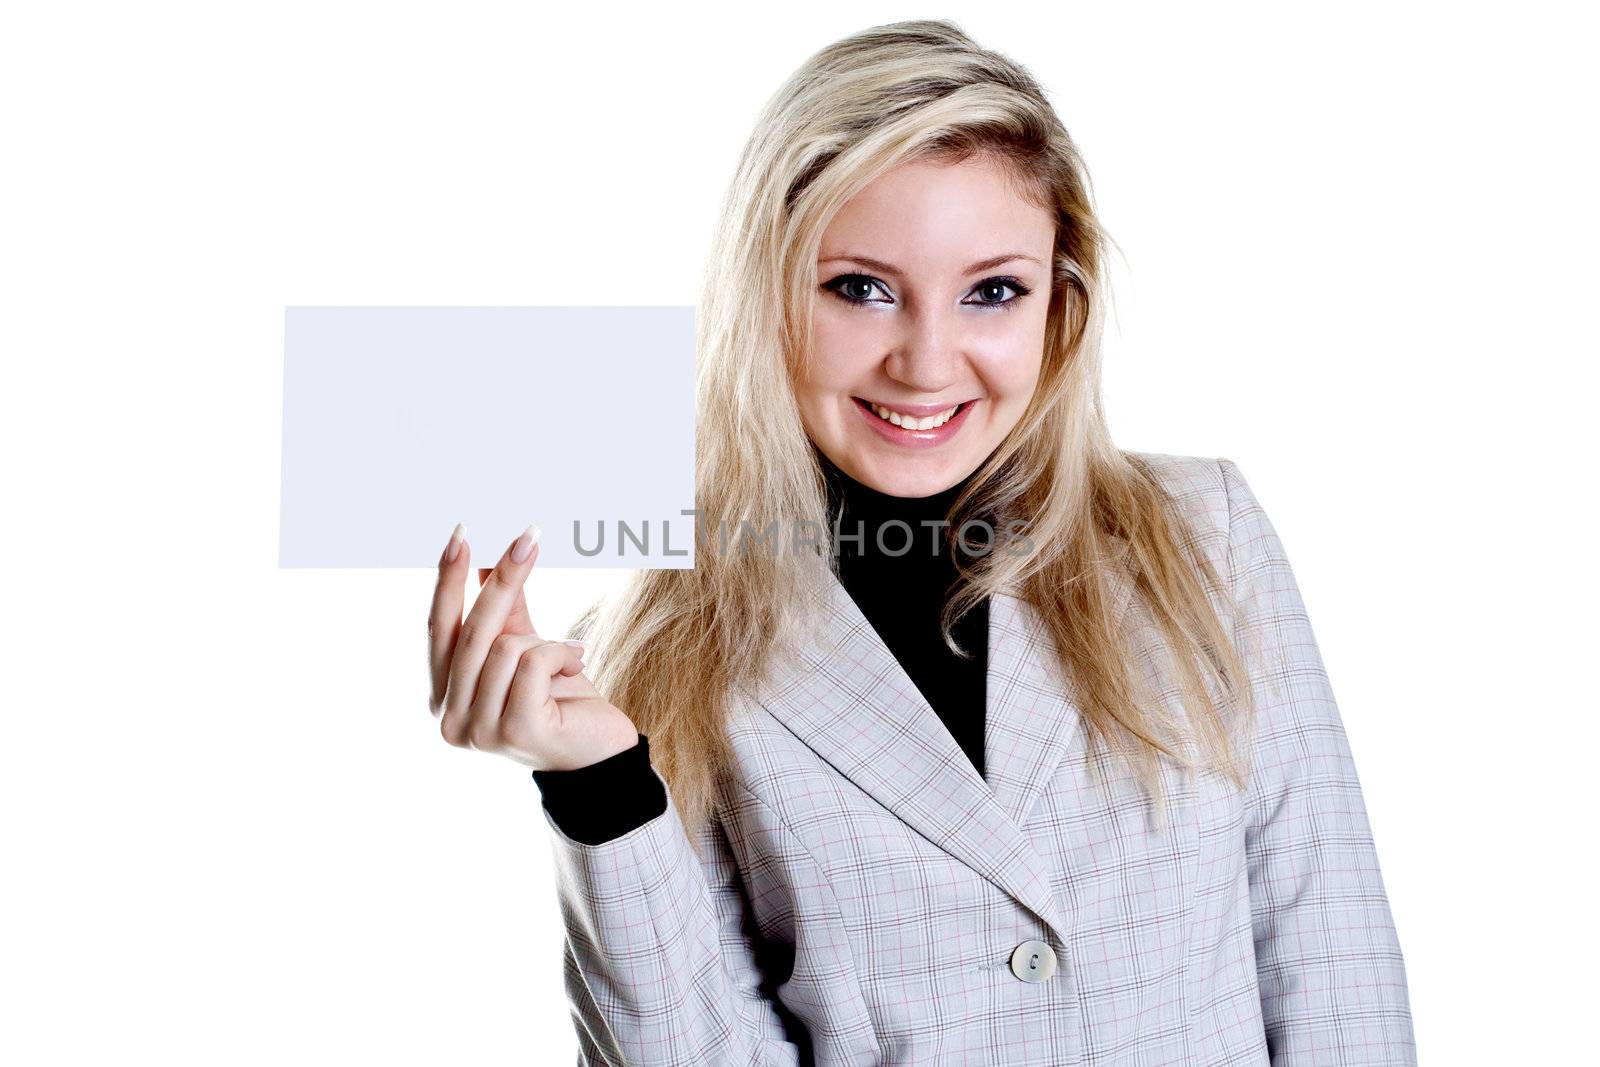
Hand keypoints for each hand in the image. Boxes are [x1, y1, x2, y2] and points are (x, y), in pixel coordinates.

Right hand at [427, 523, 640, 770]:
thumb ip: (503, 610)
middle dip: (502, 580)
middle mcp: (449, 718)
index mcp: (442, 696)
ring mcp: (479, 730)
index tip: (462, 534)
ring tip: (566, 655)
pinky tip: (575, 664)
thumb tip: (485, 559)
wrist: (600, 749)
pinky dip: (561, 654)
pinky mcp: (516, 731)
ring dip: (546, 642)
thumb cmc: (559, 698)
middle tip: (528, 538)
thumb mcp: (526, 646)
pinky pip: (534, 663)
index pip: (437, 627)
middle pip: (472, 630)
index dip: (448, 580)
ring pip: (506, 647)